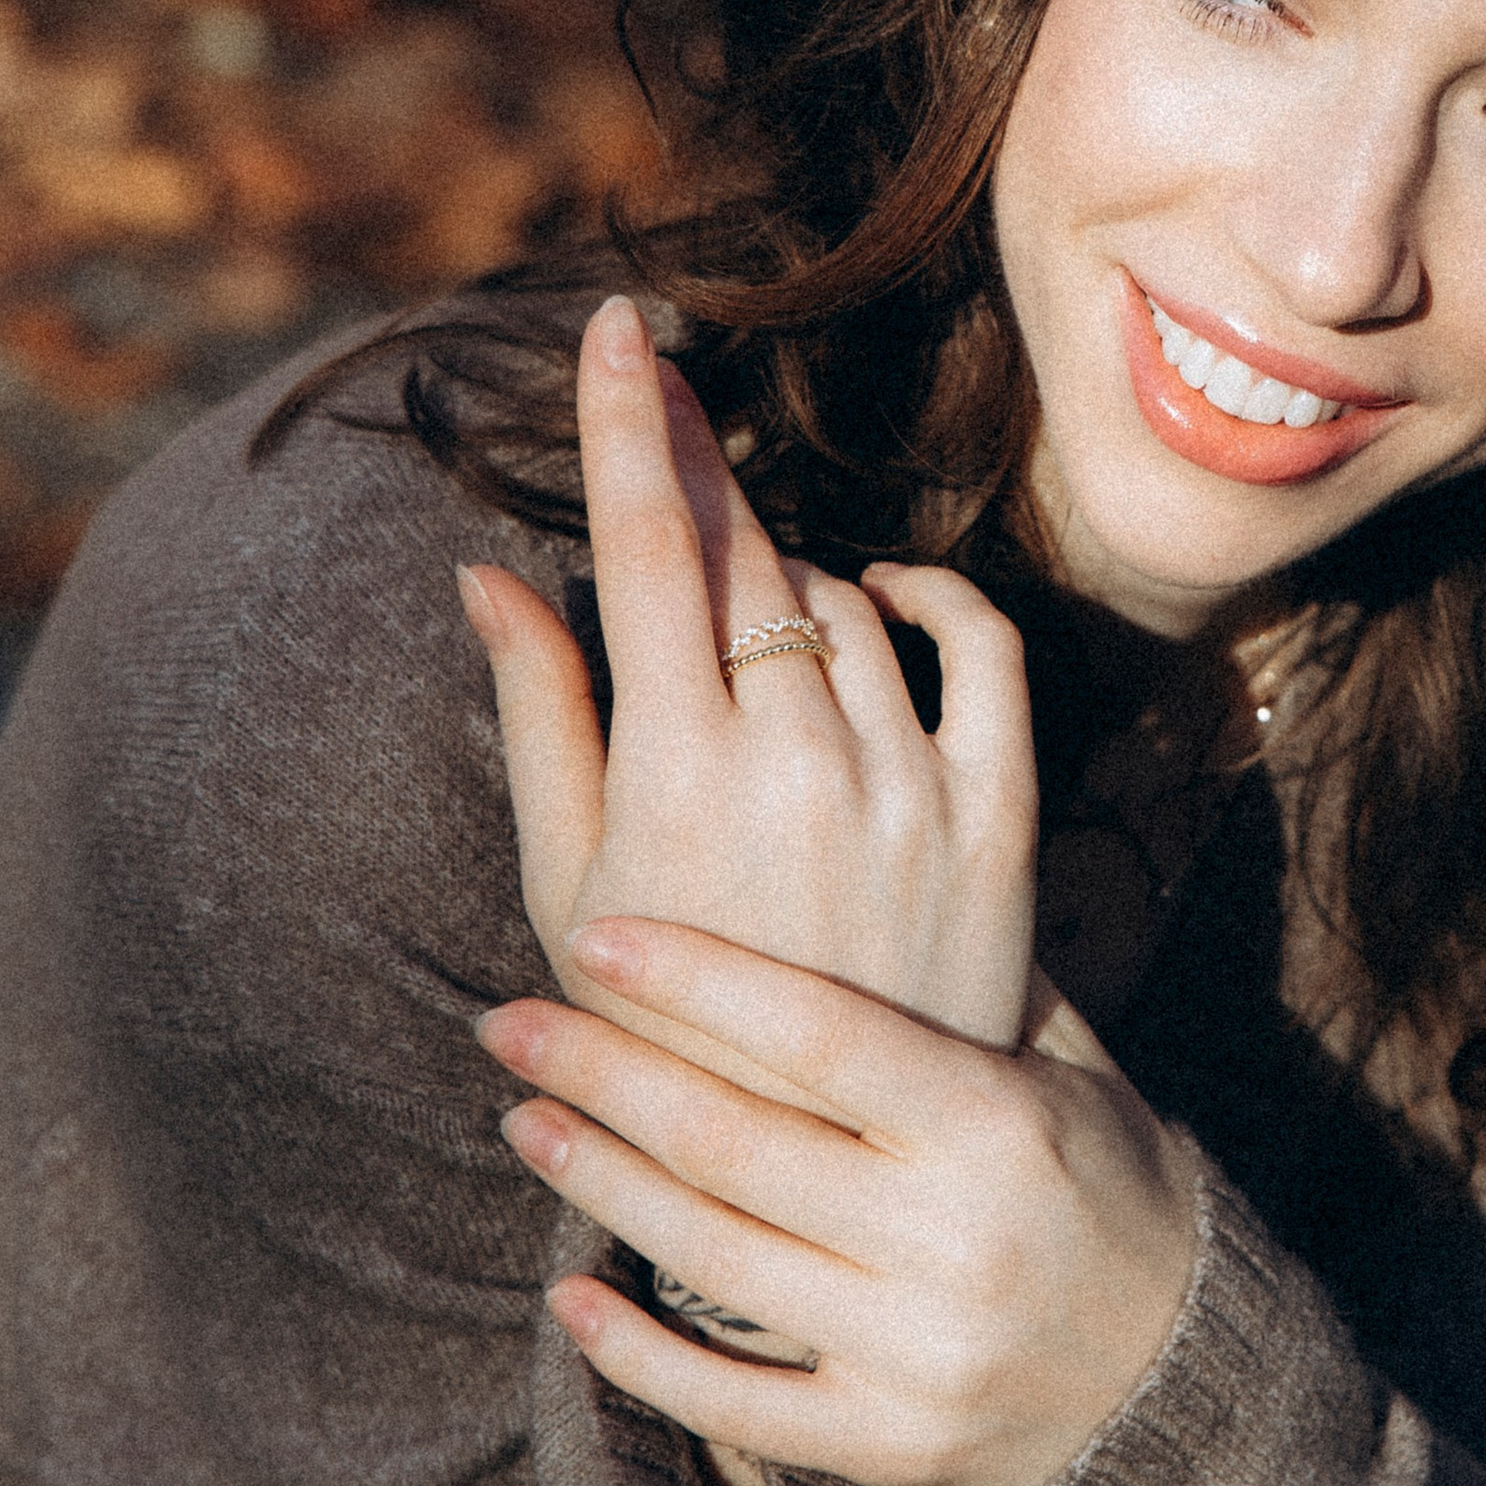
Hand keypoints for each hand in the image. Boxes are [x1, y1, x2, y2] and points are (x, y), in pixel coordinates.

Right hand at [458, 294, 1038, 1082]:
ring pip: (848, 597)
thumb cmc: (658, 1020)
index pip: (647, 548)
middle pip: (746, 555)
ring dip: (794, 570)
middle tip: (669, 399)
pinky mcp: (998, 816)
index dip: (629, 423)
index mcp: (676, 767)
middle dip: (698, 467)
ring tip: (749, 603)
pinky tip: (889, 591)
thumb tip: (488, 574)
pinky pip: (981, 650)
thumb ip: (542, 714)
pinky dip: (934, 599)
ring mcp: (910, 782)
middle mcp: (800, 756)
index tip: (615, 326)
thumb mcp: (570, 879)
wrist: (821, 1159)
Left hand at [479, 915, 1199, 1485]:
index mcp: (998, 1125)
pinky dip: (639, 1354)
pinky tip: (570, 1296)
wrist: (1195, 1391)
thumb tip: (859, 846)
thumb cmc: (1118, 1192)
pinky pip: (733, 1402)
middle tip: (507, 1023)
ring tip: (524, 1121)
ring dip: (601, 1185)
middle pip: (737, 1142)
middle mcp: (952, 1239)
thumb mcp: (1074, 1072)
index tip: (594, 935)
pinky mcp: (886, 1446)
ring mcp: (915, 1353)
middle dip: (604, 1074)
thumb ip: (974, 982)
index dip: (696, 979)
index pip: (819, 1033)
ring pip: (714, 1259)